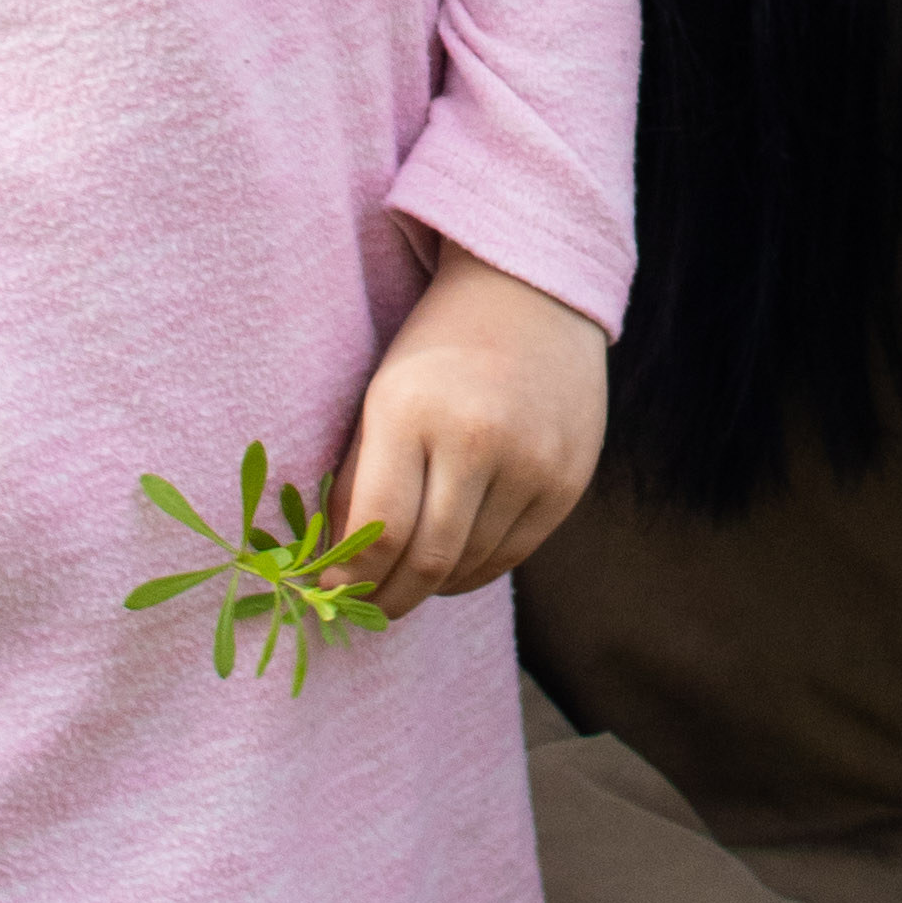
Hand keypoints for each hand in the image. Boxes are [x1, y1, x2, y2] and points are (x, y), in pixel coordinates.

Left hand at [333, 239, 608, 620]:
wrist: (530, 292)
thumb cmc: (437, 346)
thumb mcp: (380, 396)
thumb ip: (357, 480)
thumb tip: (339, 565)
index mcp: (410, 411)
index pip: (378, 532)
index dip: (351, 579)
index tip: (333, 593)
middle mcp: (477, 438)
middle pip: (426, 560)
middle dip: (388, 598)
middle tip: (368, 610)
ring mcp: (531, 461)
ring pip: (471, 565)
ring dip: (432, 586)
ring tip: (408, 583)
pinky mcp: (569, 479)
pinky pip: (515, 553)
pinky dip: (476, 570)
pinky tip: (453, 564)